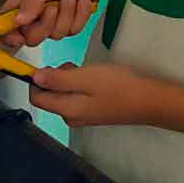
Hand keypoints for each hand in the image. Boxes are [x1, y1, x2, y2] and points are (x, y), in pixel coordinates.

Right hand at [0, 0, 104, 47]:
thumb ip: (31, 2)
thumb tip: (18, 21)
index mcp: (20, 3)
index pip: (4, 26)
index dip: (7, 36)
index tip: (18, 38)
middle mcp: (33, 15)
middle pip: (32, 38)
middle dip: (47, 24)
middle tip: (53, 7)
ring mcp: (51, 22)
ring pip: (55, 35)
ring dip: (67, 14)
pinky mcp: (68, 25)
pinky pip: (73, 31)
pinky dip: (80, 15)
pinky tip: (81, 1)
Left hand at [30, 62, 150, 127]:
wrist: (148, 100)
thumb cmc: (118, 86)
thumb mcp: (85, 77)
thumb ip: (58, 79)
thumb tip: (35, 78)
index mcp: (67, 110)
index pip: (36, 98)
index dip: (36, 79)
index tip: (48, 64)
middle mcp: (71, 117)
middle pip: (48, 96)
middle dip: (54, 77)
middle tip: (73, 66)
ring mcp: (82, 116)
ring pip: (62, 94)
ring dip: (67, 79)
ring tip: (85, 71)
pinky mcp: (92, 111)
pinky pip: (75, 96)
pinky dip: (78, 84)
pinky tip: (93, 78)